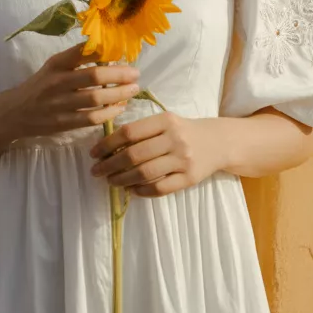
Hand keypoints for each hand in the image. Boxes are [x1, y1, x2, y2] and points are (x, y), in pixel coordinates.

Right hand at [9, 41, 140, 138]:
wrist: (15, 112)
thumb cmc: (42, 85)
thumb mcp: (54, 66)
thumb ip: (77, 59)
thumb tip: (110, 51)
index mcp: (56, 64)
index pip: (82, 52)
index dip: (106, 51)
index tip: (123, 52)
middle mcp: (57, 81)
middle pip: (94, 76)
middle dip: (119, 75)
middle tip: (136, 73)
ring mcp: (59, 104)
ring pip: (95, 99)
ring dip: (118, 94)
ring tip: (133, 90)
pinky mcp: (63, 123)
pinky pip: (91, 118)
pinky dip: (109, 113)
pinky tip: (120, 108)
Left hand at [88, 111, 226, 196]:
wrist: (219, 142)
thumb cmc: (183, 131)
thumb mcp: (165, 121)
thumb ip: (141, 129)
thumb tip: (107, 145)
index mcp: (165, 121)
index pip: (130, 132)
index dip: (107, 144)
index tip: (94, 153)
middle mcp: (175, 139)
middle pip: (135, 155)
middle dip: (110, 165)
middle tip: (96, 171)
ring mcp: (183, 160)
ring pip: (145, 173)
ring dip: (122, 179)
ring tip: (111, 181)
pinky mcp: (190, 178)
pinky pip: (161, 188)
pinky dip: (142, 191)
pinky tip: (132, 190)